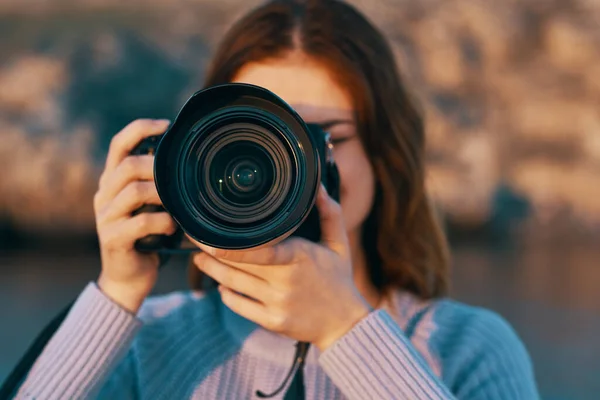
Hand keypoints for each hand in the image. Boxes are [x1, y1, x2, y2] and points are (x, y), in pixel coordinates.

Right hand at [94, 119, 176, 312]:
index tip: (166, 125)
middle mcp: (104, 195)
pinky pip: (141, 222)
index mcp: (113, 182)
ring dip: (163, 196)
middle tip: (179, 178)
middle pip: (127, 166)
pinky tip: (173, 228)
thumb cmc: (148, 237)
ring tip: (178, 206)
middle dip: (158, 167)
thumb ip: (160, 184)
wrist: (128, 277)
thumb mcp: (152, 205)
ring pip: (134, 192)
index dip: (140, 129)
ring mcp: (106, 217)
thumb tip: (189, 160)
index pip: (119, 144)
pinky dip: (163, 222)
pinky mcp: (113, 239)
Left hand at [192, 185, 371, 351]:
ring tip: (199, 259)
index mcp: (300, 257)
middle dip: (213, 253)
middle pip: (239, 266)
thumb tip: (318, 187)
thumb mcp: (340, 244)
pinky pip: (240, 307)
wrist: (344, 323)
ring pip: (234, 285)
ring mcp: (277, 303)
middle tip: (196, 238)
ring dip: (212, 271)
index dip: (233, 248)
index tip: (211, 237)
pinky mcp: (272, 321)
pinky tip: (220, 286)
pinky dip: (227, 295)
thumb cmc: (339, 278)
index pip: (262, 251)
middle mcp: (286, 281)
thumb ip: (330, 214)